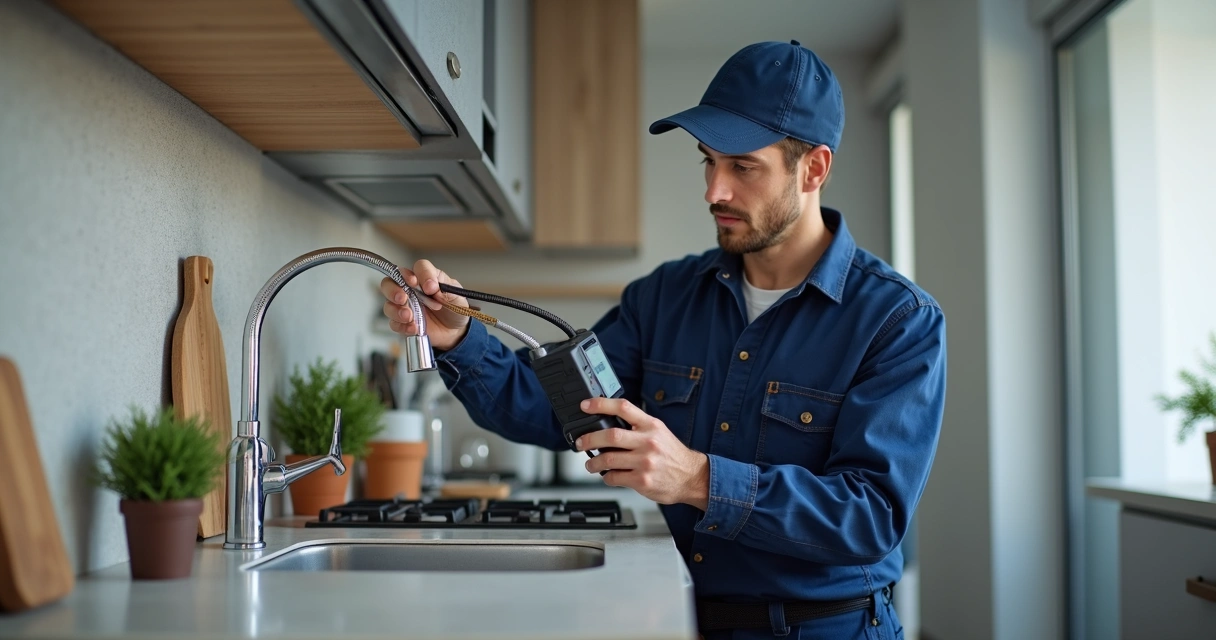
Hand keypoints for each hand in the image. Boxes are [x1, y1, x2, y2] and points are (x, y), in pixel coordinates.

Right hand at [379, 259, 470, 350]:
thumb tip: (431, 286)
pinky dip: (401, 326)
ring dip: (396, 310)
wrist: (456, 330)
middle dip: (393, 290)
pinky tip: (414, 328)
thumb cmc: (455, 308)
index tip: (428, 287)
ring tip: (410, 317)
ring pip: (388, 304)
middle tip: (403, 298)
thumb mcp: (457, 297)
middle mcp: (411, 289)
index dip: (421, 274)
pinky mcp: (403, 322)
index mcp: (426, 277)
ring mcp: (405, 305)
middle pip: (390, 282)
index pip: (419, 267)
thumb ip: (446, 289)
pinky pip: (394, 323)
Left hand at [575, 398, 709, 509]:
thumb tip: (608, 423)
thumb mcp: (659, 432)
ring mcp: (645, 462)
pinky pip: (615, 477)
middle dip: (589, 439)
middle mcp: (648, 441)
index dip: (600, 404)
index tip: (585, 406)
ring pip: (608, 459)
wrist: (692, 477)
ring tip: (591, 464)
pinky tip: (608, 476)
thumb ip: (637, 426)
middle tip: (581, 443)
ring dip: (593, 462)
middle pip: (610, 435)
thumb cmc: (672, 455)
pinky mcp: (642, 480)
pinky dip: (606, 477)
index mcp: (651, 425)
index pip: (623, 407)